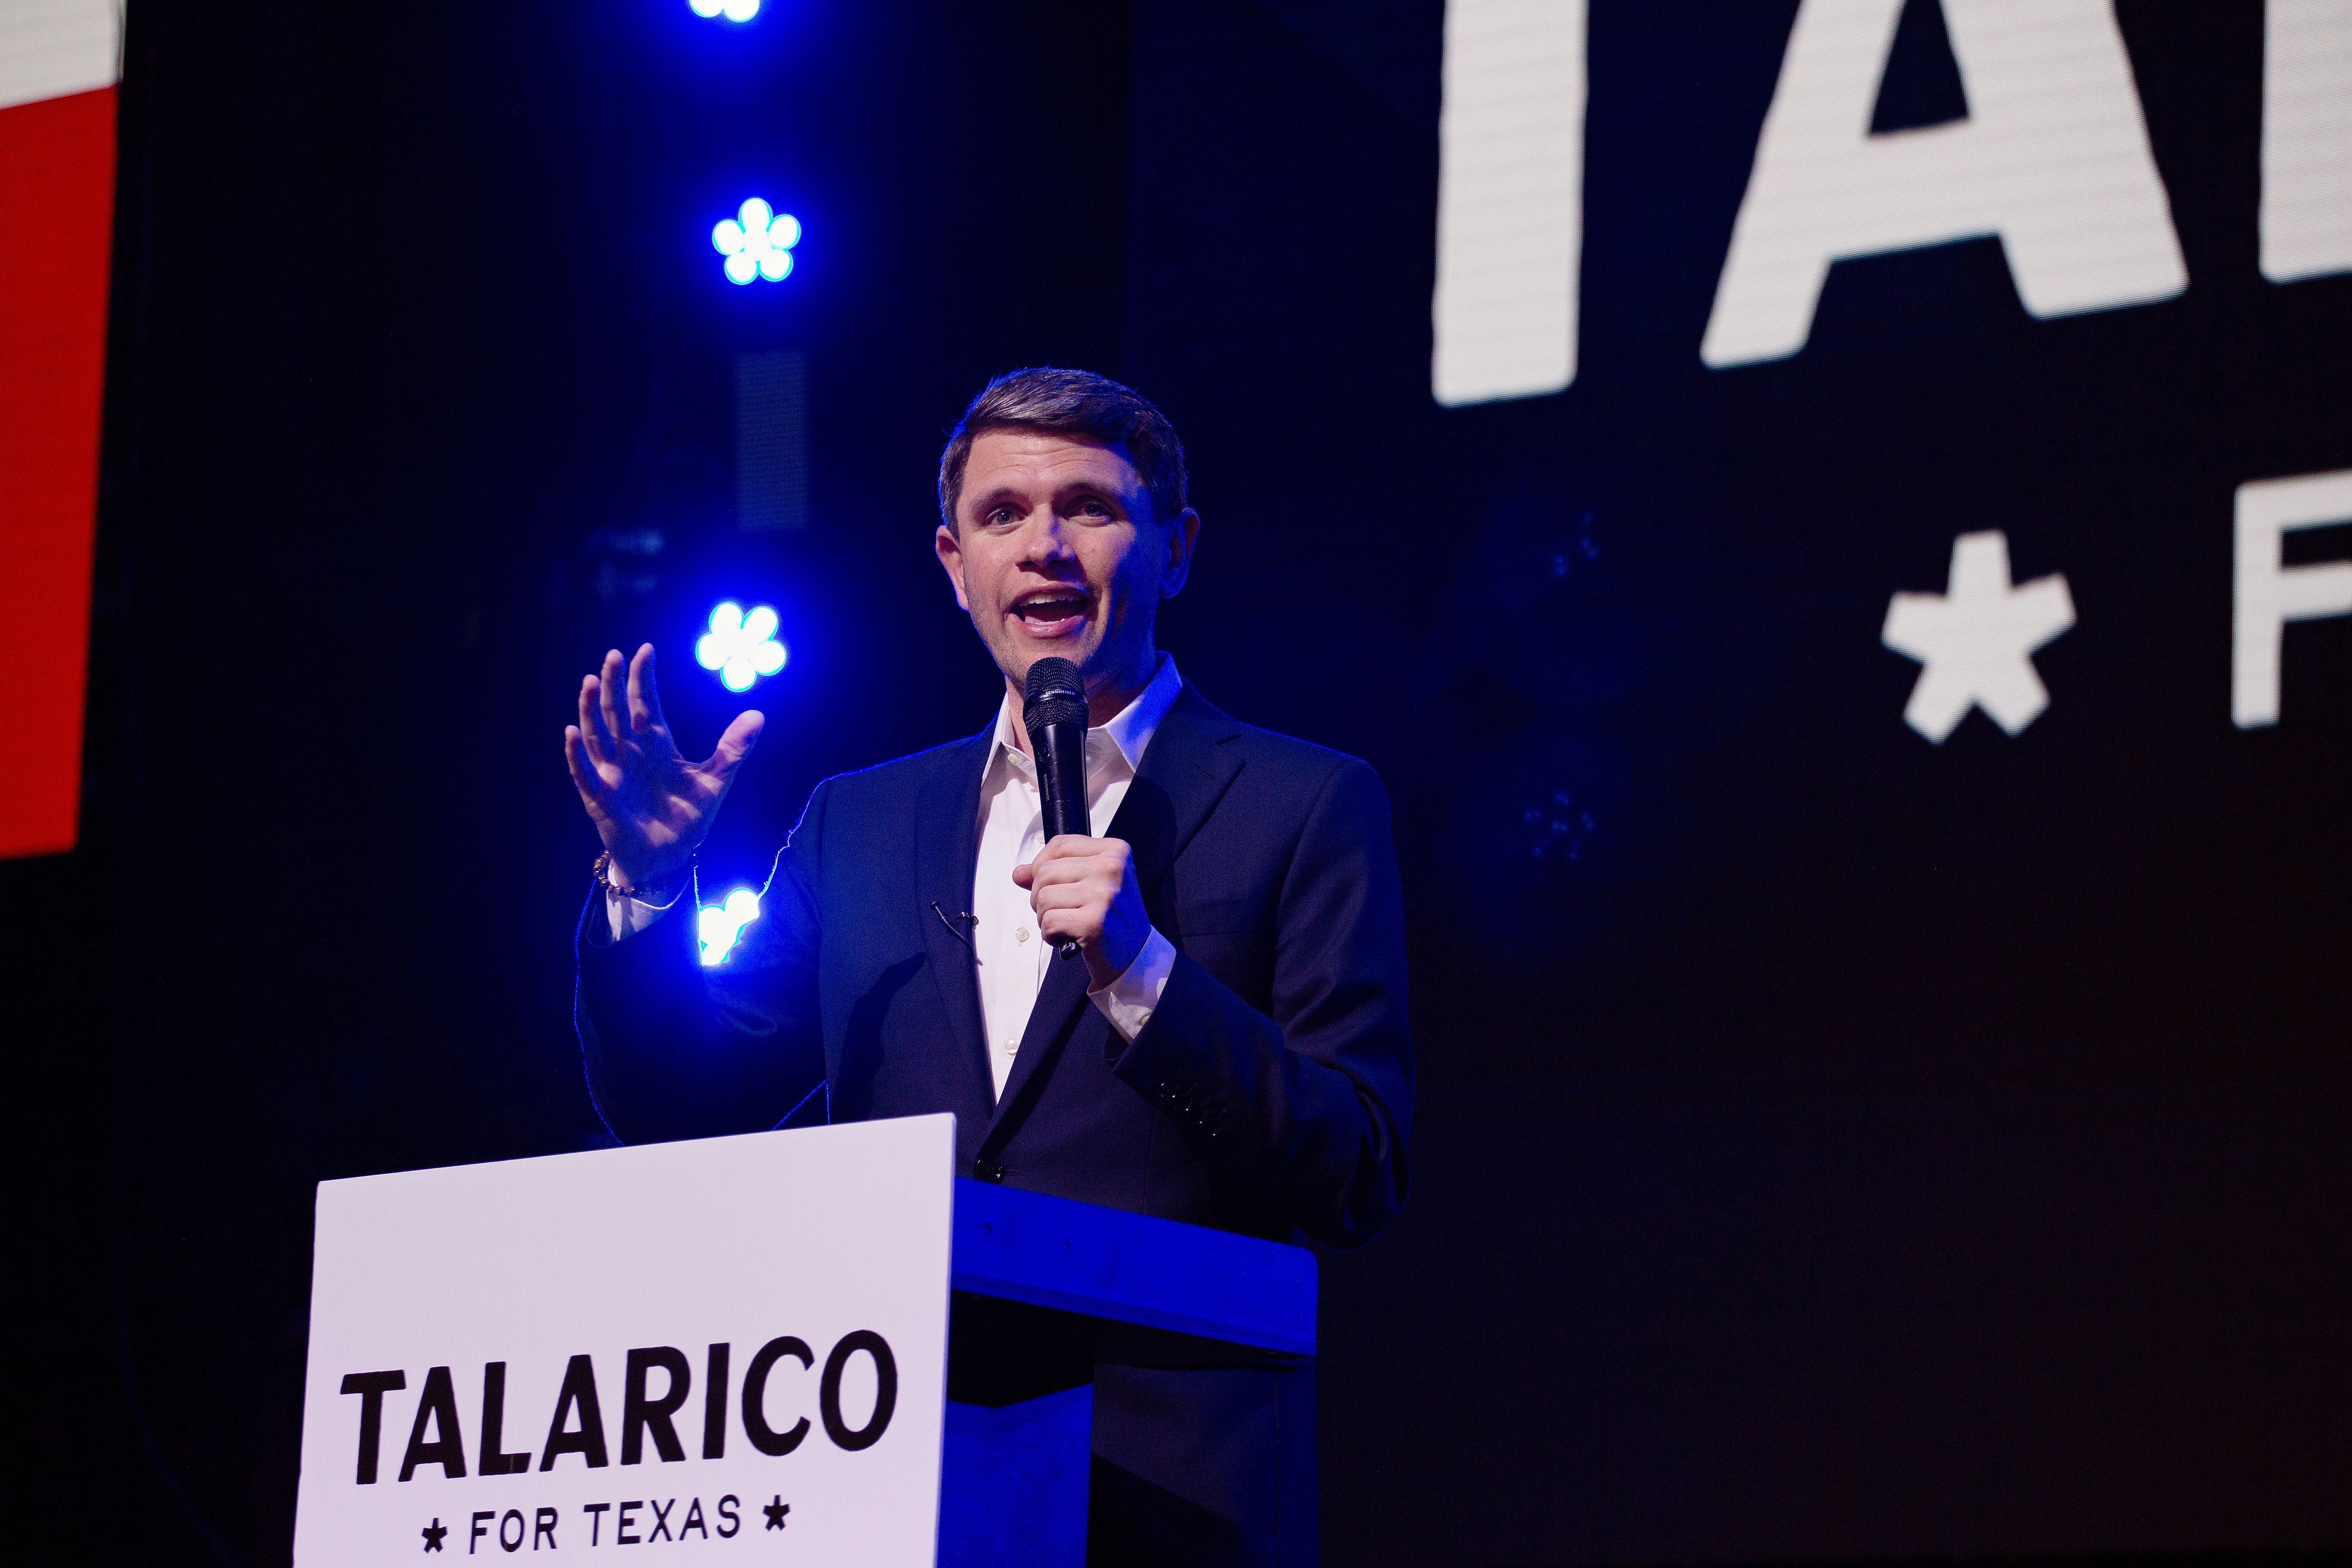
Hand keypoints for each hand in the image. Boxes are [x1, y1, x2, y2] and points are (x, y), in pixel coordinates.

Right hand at [563, 644, 763, 889]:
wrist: (669, 858)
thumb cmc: (685, 817)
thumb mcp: (715, 780)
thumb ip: (733, 749)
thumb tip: (759, 715)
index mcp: (656, 745)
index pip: (645, 704)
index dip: (644, 679)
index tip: (646, 650)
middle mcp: (630, 753)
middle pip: (618, 712)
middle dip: (616, 684)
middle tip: (615, 655)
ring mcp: (613, 774)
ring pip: (598, 735)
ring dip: (591, 709)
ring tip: (592, 680)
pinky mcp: (601, 798)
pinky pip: (585, 772)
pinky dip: (578, 753)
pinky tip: (573, 732)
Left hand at [1013, 835, 1149, 989]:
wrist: (1135, 954)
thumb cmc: (1111, 916)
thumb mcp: (1090, 883)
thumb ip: (1055, 872)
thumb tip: (1018, 872)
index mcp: (1115, 851)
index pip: (1059, 844)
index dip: (1041, 865)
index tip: (1049, 884)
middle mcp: (1112, 868)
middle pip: (1045, 871)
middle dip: (1040, 896)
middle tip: (1061, 910)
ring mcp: (1104, 895)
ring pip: (1042, 897)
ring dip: (1044, 916)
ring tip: (1066, 924)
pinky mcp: (1093, 923)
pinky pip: (1048, 921)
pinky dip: (1050, 934)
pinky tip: (1067, 937)